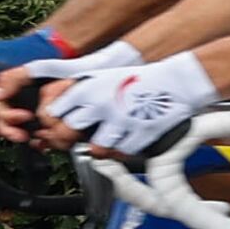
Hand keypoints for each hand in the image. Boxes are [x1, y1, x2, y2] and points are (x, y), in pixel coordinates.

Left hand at [47, 50, 217, 157]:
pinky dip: (124, 149)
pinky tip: (128, 139)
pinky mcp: (140, 133)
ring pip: (95, 148)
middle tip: (79, 136)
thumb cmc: (140, 79)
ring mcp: (121, 120)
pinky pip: (123, 152)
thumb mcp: (104, 76)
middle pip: (66, 132)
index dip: (55, 120)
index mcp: (88, 88)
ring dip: (101, 146)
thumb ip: (80, 93)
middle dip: (71, 136)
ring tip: (108, 139)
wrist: (176, 81)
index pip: (53, 111)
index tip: (61, 122)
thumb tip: (62, 110)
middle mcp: (101, 104)